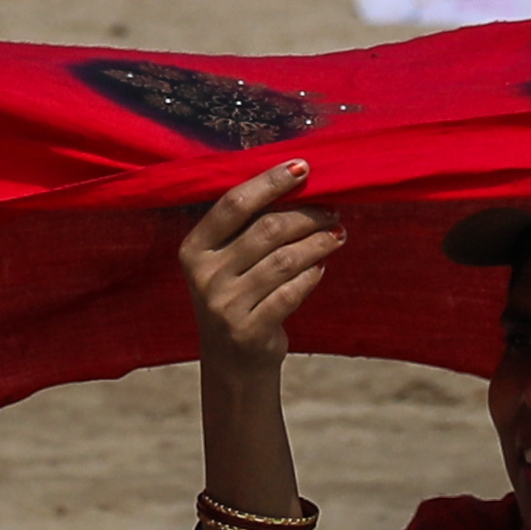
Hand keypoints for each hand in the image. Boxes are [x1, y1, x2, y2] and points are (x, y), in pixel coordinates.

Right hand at [180, 160, 344, 372]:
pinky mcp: (247, 330)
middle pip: (267, 229)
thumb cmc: (237, 297)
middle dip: (307, 216)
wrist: (232, 362)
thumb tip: (298, 183)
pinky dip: (312, 276)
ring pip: (285, 260)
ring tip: (336, 236)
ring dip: (318, 244)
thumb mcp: (226, 262)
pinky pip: (292, 292)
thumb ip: (249, 228)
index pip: (234, 204)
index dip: (270, 182)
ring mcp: (224, 305)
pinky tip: (321, 268)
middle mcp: (204, 275)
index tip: (303, 167)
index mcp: (194, 248)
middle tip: (332, 211)